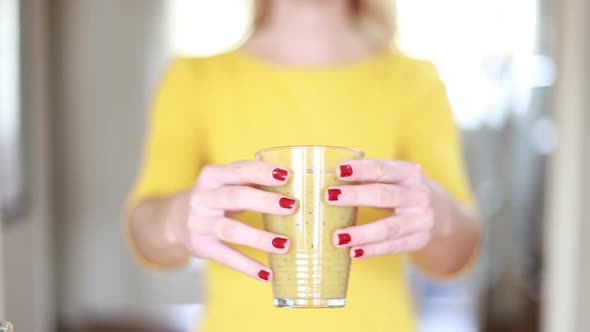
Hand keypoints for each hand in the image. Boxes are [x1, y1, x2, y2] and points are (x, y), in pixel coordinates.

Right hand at [167, 161, 296, 280]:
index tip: (286, 175)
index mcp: (213, 175)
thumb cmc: (215, 198)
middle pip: (235, 197)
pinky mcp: (201, 246)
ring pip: (231, 230)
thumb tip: (294, 188)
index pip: (239, 170)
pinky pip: (226, 256)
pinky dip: (247, 266)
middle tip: (291, 207)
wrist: (175, 219)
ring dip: (259, 238)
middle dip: (264, 201)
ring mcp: (200, 223)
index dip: (262, 172)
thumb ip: (252, 183)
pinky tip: (267, 273)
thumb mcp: (226, 184)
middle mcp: (204, 197)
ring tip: (285, 245)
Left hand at [326, 159, 436, 258]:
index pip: (383, 169)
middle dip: (357, 196)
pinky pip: (392, 246)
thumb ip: (368, 177)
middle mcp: (418, 195)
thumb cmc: (403, 190)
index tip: (339, 170)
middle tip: (330, 197)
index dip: (361, 169)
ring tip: (338, 237)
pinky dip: (372, 250)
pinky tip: (353, 252)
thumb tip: (322, 179)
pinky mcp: (418, 240)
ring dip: (362, 233)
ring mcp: (421, 220)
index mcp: (409, 173)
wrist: (440, 213)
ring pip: (389, 227)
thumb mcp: (395, 178)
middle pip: (385, 195)